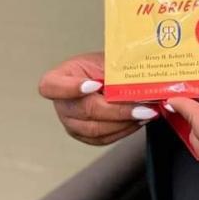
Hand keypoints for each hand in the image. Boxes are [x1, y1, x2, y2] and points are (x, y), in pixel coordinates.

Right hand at [38, 52, 153, 146]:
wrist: (109, 76)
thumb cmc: (104, 66)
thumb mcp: (107, 60)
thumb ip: (115, 70)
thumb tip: (139, 80)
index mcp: (58, 78)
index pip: (51, 86)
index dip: (71, 88)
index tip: (95, 85)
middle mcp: (61, 104)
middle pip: (84, 110)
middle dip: (117, 110)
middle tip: (142, 107)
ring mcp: (71, 123)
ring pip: (96, 129)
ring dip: (124, 122)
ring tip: (147, 112)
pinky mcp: (84, 136)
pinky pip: (103, 139)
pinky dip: (124, 130)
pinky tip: (139, 120)